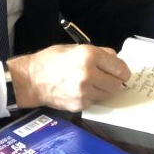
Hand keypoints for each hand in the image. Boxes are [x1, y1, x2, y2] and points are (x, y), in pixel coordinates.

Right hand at [7, 44, 130, 111]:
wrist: (31, 79)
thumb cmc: (51, 60)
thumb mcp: (75, 48)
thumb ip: (98, 53)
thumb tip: (115, 60)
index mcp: (89, 56)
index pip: (119, 67)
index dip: (122, 70)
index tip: (121, 72)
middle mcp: (89, 74)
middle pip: (117, 84)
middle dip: (115, 81)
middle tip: (108, 78)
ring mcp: (84, 92)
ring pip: (108, 95)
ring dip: (105, 89)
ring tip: (93, 83)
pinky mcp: (80, 105)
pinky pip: (96, 101)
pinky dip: (93, 96)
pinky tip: (83, 90)